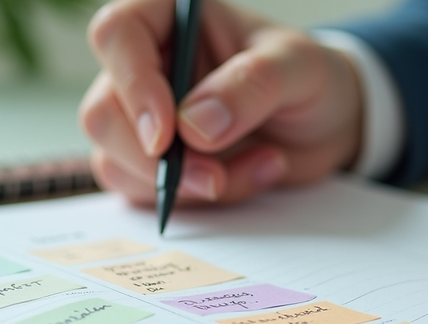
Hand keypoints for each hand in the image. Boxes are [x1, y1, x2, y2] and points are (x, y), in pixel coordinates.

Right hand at [79, 0, 362, 206]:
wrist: (325, 127)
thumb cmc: (309, 80)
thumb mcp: (299, 68)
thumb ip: (252, 85)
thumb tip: (194, 126)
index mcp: (170, 17)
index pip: (118, 33)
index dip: (133, 85)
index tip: (167, 134)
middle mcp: (146, 65)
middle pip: (102, 112)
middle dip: (155, 160)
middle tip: (214, 178)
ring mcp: (141, 117)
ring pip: (115, 161)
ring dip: (185, 186)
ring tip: (259, 164)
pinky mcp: (149, 163)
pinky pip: (141, 193)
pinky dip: (195, 201)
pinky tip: (247, 177)